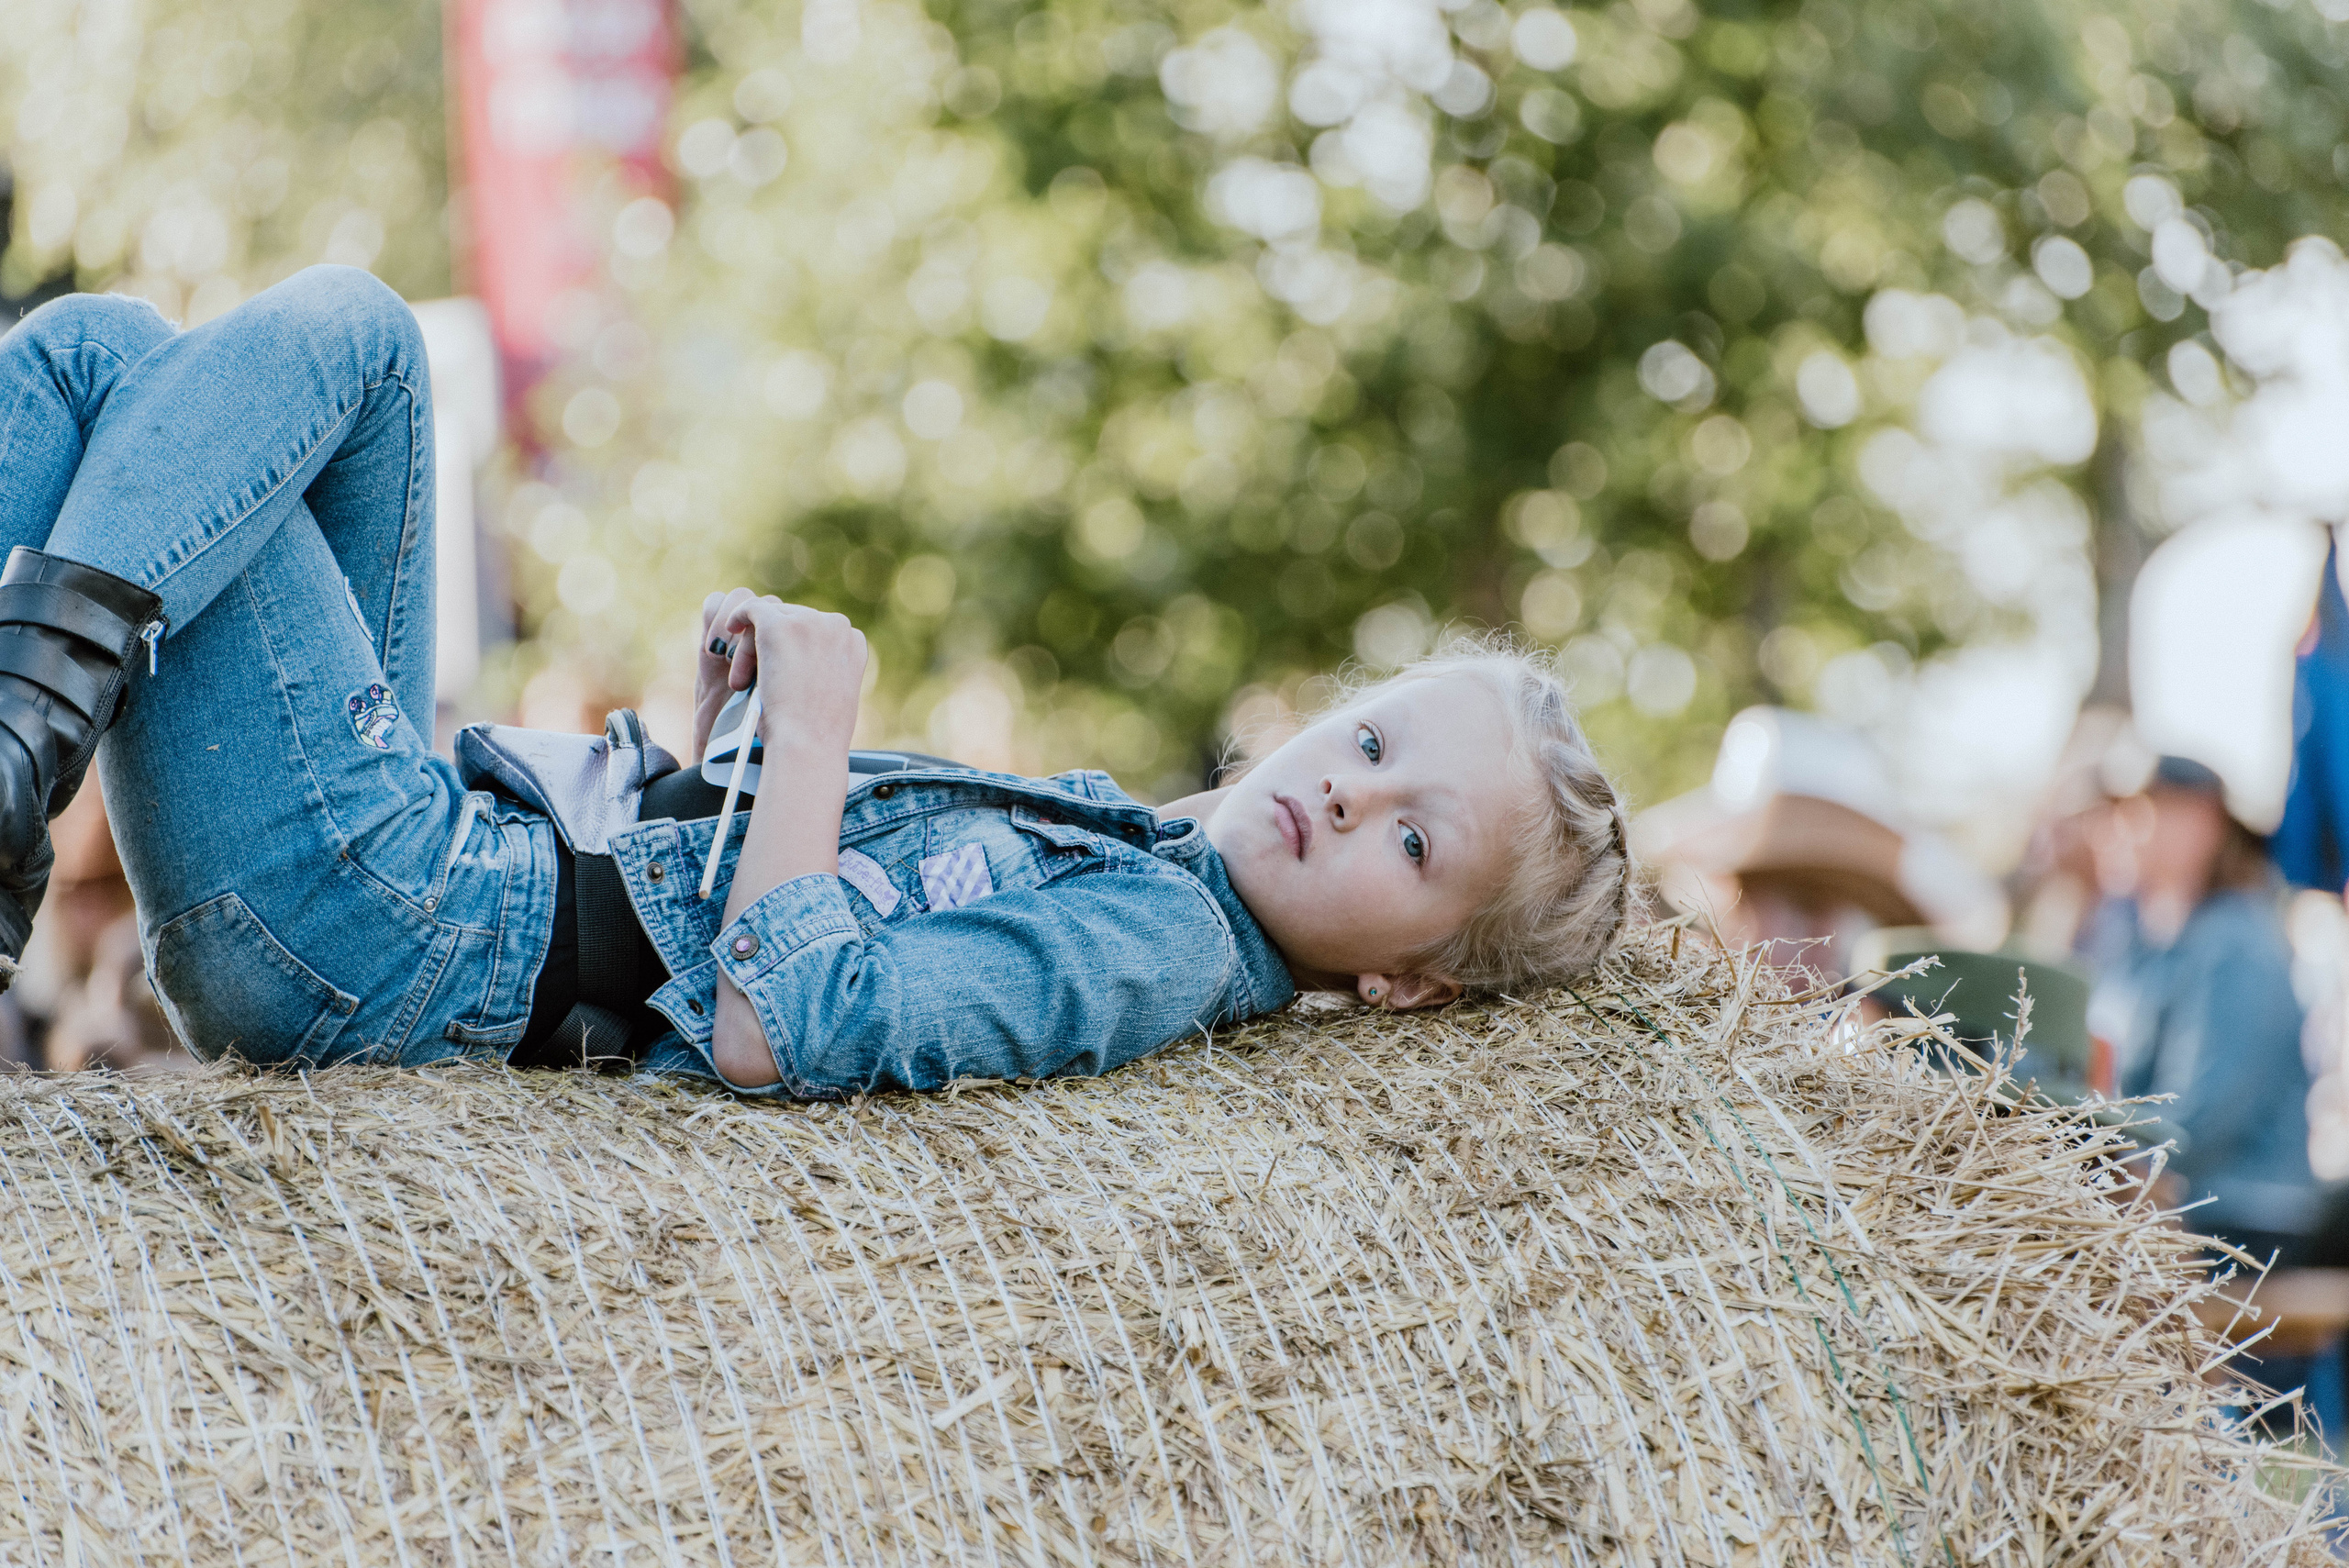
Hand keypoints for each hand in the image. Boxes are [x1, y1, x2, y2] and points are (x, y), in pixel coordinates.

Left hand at [710, 594, 866, 763]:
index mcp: (854, 642)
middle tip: (752, 684)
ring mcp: (807, 621)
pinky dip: (738, 617)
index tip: (780, 675)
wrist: (807, 744)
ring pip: (771, 618)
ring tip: (743, 682)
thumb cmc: (816, 735)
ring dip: (753, 646)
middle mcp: (836, 625)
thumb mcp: (831, 695)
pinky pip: (751, 609)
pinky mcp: (777, 625)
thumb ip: (823, 670)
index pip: (818, 630)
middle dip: (771, 648)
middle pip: (793, 619)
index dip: (795, 649)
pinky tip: (729, 630)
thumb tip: (801, 664)